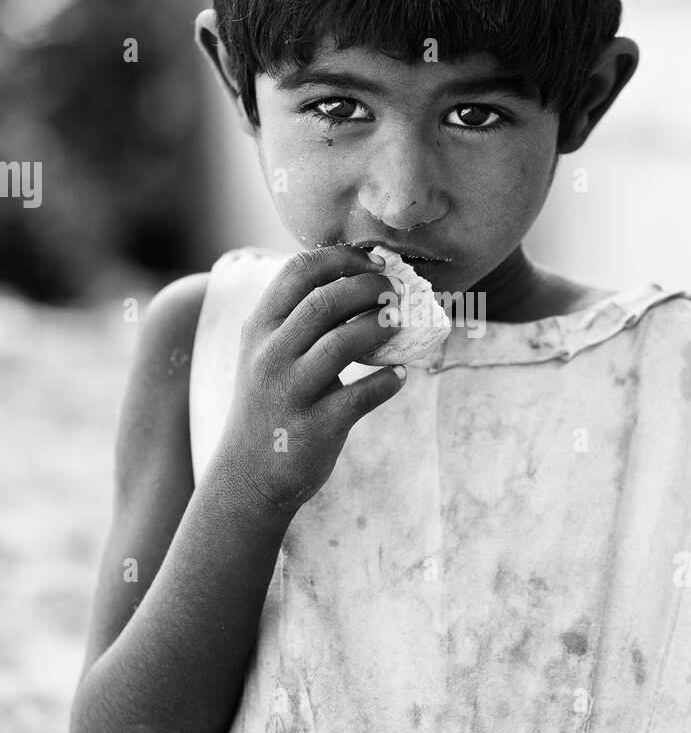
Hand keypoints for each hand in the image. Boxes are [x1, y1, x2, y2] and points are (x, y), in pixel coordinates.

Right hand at [218, 245, 404, 519]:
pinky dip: (387, 382)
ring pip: (342, 343)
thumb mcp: (267, 352)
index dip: (342, 257)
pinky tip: (400, 376)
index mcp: (259, 328)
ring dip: (380, 326)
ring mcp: (291, 391)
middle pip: (325, 301)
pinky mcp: (315, 427)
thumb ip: (297, 318)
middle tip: (395, 290)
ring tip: (400, 323)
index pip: (298, 271)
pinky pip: (361, 396)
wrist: (248, 474)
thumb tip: (361, 280)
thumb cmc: (270, 402)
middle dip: (368, 287)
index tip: (374, 260)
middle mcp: (269, 355)